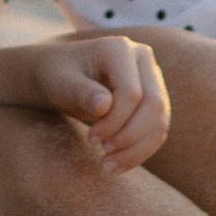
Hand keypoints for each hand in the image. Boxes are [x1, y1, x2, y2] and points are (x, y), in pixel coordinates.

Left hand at [25, 31, 170, 173]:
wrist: (58, 75)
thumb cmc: (55, 76)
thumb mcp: (60, 84)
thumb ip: (80, 92)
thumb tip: (104, 105)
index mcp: (119, 48)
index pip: (132, 92)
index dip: (115, 122)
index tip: (91, 139)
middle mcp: (142, 57)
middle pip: (154, 105)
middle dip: (130, 137)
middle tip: (102, 155)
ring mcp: (151, 76)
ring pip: (160, 120)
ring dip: (138, 149)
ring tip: (108, 166)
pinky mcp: (153, 96)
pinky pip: (158, 128)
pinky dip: (141, 150)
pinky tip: (118, 164)